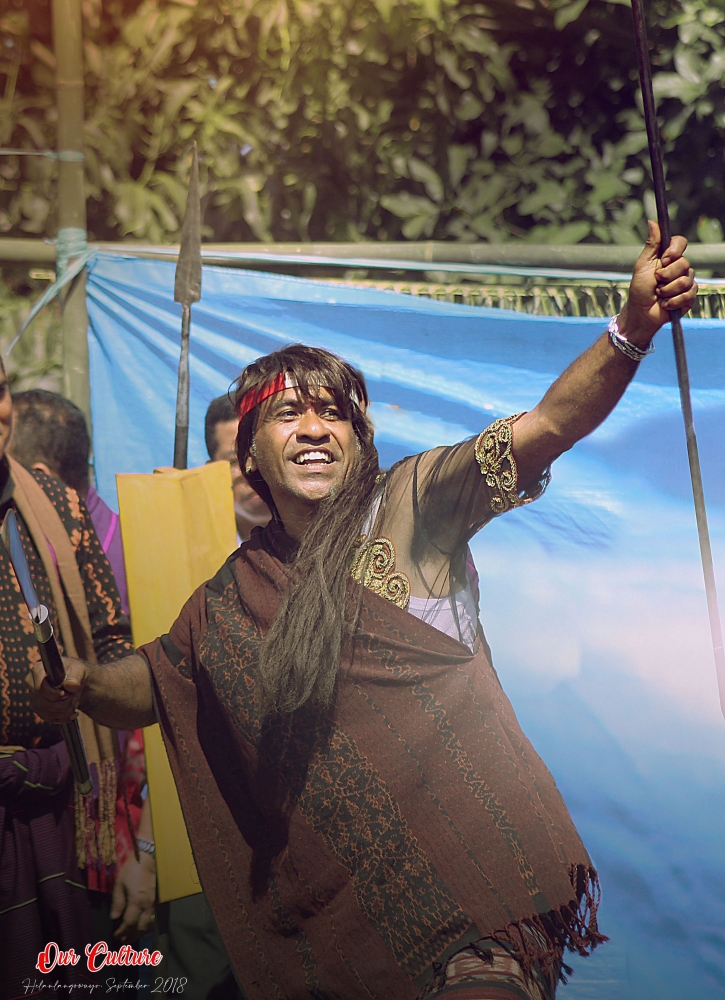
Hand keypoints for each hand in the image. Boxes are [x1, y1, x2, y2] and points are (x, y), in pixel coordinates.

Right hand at [25, 655, 88, 723]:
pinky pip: (49, 719)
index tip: (66, 694)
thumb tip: (71, 685)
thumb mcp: (78, 670)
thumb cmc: (75, 672)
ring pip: (46, 713)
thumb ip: (75, 677)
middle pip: (43, 703)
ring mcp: (34, 698)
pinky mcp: (39, 709)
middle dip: (63, 704)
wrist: (74, 680)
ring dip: (65, 711)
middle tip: (75, 698)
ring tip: (75, 702)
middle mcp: (32, 684)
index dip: (54, 694)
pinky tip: (72, 712)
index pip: (39, 688)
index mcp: (38, 670)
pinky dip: (63, 718)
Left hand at [111, 851, 155, 941]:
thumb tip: (114, 917)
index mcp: (136, 901)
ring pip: (149, 923)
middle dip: (132, 935)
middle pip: (141, 927)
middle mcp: (146, 905)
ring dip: (141, 932)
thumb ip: (117, 902)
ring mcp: (154, 902)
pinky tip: (142, 926)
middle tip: (124, 940)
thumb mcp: (119, 884)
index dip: (122, 931)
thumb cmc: (132, 869)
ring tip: (133, 936)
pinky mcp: (157, 899)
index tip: (116, 935)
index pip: (129, 923)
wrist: (148, 857)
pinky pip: (153, 917)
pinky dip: (147, 925)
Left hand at [620, 220, 697, 343]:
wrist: (641, 313)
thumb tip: (652, 221)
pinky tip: (666, 304)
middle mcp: (679, 267)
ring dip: (668, 290)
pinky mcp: (689, 296)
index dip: (675, 250)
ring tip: (659, 295)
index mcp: (668, 257)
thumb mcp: (642, 265)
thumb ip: (652, 244)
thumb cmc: (639, 289)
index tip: (664, 259)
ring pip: (686, 280)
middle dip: (666, 276)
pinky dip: (673, 301)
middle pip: (684, 263)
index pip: (681, 242)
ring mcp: (686, 282)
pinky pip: (688, 294)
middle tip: (656, 282)